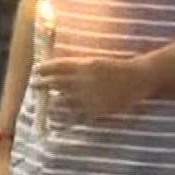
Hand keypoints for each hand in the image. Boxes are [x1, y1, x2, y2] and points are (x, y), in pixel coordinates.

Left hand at [32, 56, 151, 116]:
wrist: (139, 78)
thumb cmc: (116, 68)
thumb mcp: (96, 62)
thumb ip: (77, 68)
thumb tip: (56, 71)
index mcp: (86, 65)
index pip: (59, 66)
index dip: (45, 69)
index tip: (36, 70)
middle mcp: (85, 80)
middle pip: (56, 83)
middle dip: (43, 84)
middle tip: (34, 84)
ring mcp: (89, 96)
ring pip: (63, 100)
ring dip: (53, 100)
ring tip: (47, 100)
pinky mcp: (94, 109)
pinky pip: (76, 111)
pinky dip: (69, 110)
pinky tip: (64, 110)